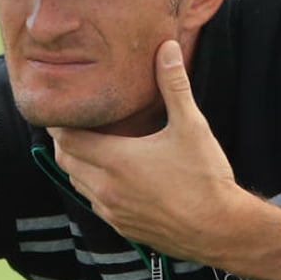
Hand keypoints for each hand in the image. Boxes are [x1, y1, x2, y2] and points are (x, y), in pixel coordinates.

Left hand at [47, 40, 252, 261]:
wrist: (220, 231)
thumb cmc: (205, 178)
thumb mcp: (191, 126)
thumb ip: (173, 86)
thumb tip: (165, 48)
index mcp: (114, 160)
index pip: (66, 137)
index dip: (61, 122)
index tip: (64, 108)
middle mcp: (103, 187)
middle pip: (64, 159)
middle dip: (65, 141)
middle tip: (75, 124)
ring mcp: (109, 210)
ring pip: (76, 182)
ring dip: (77, 164)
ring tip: (91, 146)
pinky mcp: (120, 226)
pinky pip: (92, 202)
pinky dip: (92, 185)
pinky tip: (110, 176)